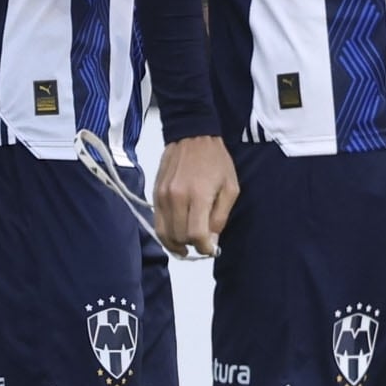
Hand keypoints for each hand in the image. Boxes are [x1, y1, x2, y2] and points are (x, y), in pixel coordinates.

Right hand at [152, 134, 239, 259]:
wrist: (191, 136)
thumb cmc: (216, 161)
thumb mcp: (231, 188)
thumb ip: (220, 216)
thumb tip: (211, 240)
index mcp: (197, 196)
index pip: (196, 234)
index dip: (204, 248)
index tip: (211, 250)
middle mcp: (175, 198)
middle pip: (179, 236)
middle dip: (192, 246)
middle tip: (202, 244)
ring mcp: (162, 197)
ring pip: (164, 233)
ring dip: (176, 243)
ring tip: (187, 245)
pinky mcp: (154, 194)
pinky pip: (157, 222)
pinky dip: (166, 233)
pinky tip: (176, 235)